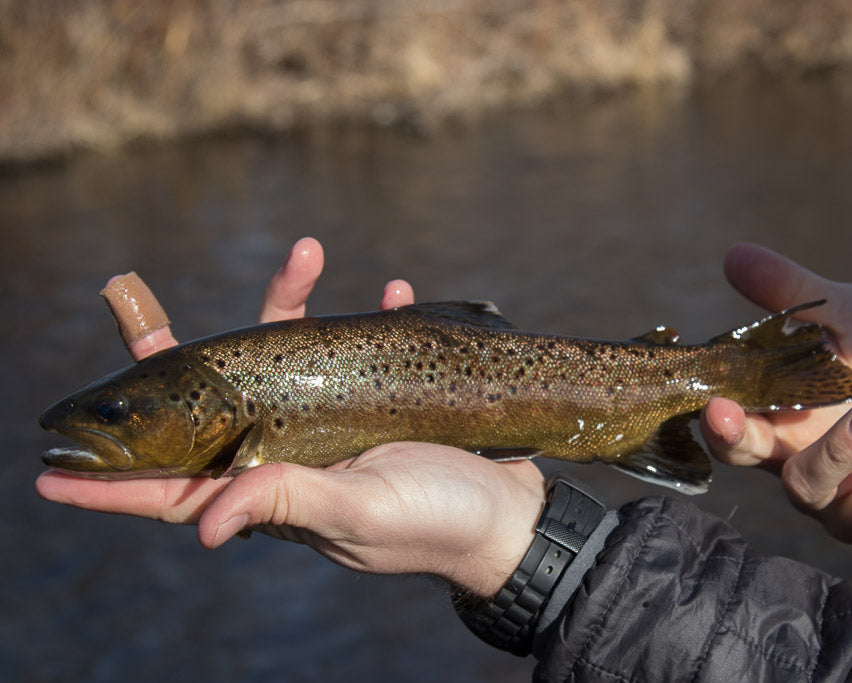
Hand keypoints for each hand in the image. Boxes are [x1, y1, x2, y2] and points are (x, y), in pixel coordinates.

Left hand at [36, 237, 544, 595]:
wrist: (511, 513)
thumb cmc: (437, 523)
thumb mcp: (361, 513)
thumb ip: (288, 502)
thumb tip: (201, 525)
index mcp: (276, 493)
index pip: (177, 492)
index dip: (113, 487)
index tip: (49, 475)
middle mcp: (293, 454)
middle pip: (213, 406)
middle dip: (174, 357)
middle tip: (129, 300)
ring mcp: (334, 422)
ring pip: (286, 357)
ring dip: (293, 304)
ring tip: (310, 251)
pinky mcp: (378, 399)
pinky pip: (361, 349)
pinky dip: (372, 318)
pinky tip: (394, 291)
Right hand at [700, 243, 851, 544]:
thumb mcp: (850, 317)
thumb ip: (792, 294)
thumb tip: (733, 253)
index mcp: (777, 407)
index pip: (729, 409)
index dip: (711, 404)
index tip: (705, 390)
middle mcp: (792, 454)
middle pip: (745, 456)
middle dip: (733, 437)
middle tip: (728, 414)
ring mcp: (833, 493)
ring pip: (807, 487)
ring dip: (836, 448)